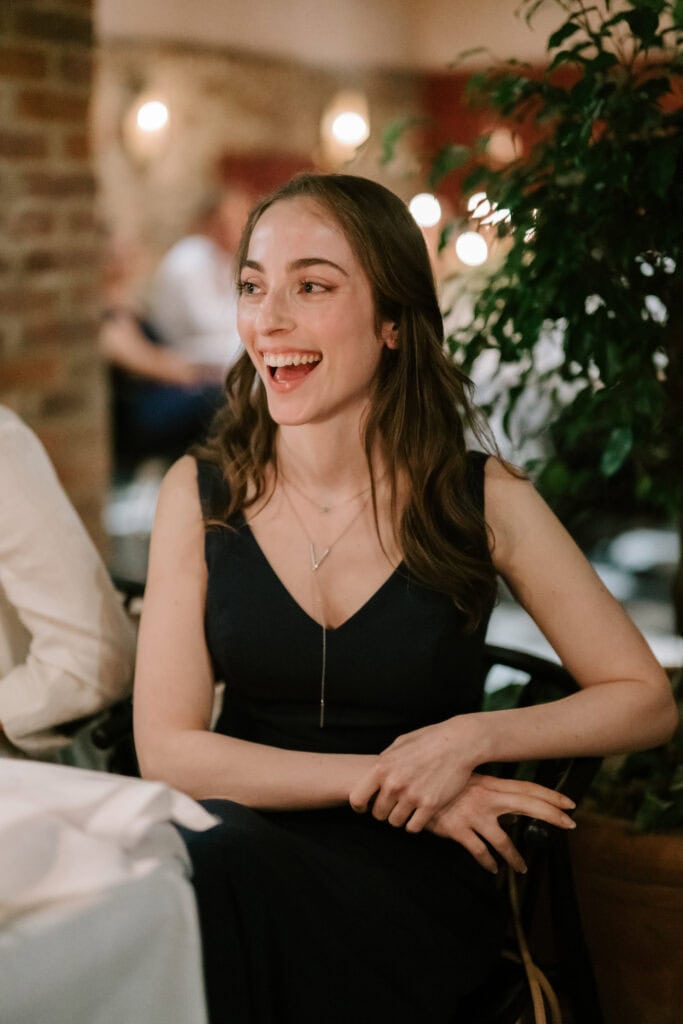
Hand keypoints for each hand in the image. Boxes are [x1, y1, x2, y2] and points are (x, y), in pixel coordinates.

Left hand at [349, 719, 477, 832]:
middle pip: (378, 814)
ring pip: (395, 822)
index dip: (359, 806)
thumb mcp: (400, 744)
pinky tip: (419, 814)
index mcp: (382, 767)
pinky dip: (414, 823)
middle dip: (384, 810)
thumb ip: (385, 761)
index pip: (357, 798)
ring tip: (408, 807)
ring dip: (400, 817)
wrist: (458, 743)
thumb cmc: (428, 739)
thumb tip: (373, 774)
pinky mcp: (430, 805)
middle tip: (394, 804)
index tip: (366, 807)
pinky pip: (413, 827)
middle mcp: (394, 784)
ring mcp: (412, 796)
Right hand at [426, 773, 576, 873]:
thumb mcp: (467, 783)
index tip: (569, 803)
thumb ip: (490, 793)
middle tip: (570, 825)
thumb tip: (512, 809)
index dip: (549, 795)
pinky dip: (488, 862)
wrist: (413, 788)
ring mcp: (473, 814)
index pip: (526, 788)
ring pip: (503, 839)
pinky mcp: (458, 830)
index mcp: (490, 784)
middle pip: (526, 805)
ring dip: (515, 856)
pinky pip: (479, 851)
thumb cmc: (442, 785)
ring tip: (522, 868)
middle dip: (550, 815)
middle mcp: (486, 798)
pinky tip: (492, 869)